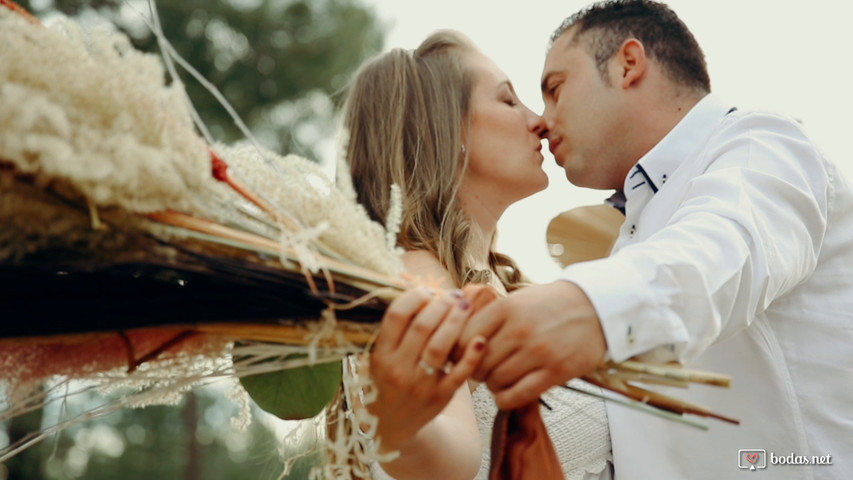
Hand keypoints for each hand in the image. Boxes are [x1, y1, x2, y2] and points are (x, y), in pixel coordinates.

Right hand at [368, 287, 486, 452]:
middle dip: (441, 305)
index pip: (397, 316)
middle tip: (453, 295)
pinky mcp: (440, 397)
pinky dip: (471, 356)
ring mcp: (420, 385)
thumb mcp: (379, 356)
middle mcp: (398, 370)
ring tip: (465, 306)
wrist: (391, 424)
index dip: (415, 297)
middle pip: (422, 327)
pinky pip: (459, 374)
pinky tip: (480, 339)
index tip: (427, 291)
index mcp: (380, 355)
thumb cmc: (388, 381)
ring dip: (456, 322)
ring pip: (440, 347)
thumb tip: (420, 290)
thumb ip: (395, 329)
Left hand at [458, 281, 606, 409]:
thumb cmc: (552, 304)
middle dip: (476, 370)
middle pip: (478, 363)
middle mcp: (519, 330)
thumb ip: (489, 317)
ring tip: (500, 378)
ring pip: (495, 381)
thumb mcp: (517, 299)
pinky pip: (516, 396)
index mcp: (506, 308)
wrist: (595, 306)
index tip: (463, 355)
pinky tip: (509, 392)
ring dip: (493, 384)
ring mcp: (538, 352)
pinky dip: (505, 399)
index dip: (459, 351)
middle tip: (484, 369)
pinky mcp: (555, 372)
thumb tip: (456, 336)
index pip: (464, 337)